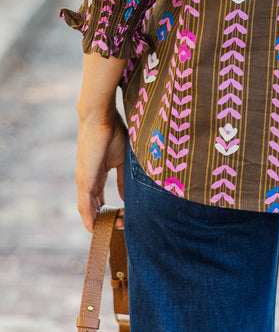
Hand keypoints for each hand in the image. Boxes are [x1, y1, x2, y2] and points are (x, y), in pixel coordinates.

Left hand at [76, 111, 127, 231]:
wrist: (101, 117)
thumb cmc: (113, 132)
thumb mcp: (122, 159)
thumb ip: (123, 179)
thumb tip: (126, 197)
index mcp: (97, 175)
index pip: (100, 201)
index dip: (111, 212)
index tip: (126, 217)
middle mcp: (88, 181)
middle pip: (95, 209)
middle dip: (108, 220)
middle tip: (124, 225)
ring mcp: (84, 182)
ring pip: (90, 211)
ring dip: (103, 222)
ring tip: (117, 228)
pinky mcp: (84, 180)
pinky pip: (85, 206)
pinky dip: (90, 219)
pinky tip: (97, 229)